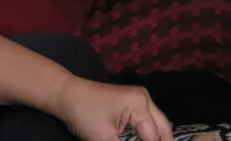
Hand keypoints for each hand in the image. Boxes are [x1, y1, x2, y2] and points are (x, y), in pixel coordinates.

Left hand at [53, 75, 172, 140]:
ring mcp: (140, 97)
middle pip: (163, 126)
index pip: (152, 136)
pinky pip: (148, 119)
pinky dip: (150, 132)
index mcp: (139, 105)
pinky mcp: (133, 101)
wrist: (67, 95)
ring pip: (158, 122)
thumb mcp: (101, 138)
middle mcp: (144, 98)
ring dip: (158, 138)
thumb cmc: (84, 114)